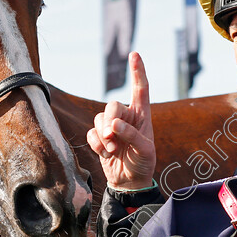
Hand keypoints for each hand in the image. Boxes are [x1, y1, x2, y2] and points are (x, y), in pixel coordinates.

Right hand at [87, 52, 155, 189]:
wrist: (130, 182)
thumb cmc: (143, 163)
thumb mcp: (145, 150)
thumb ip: (132, 136)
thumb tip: (113, 125)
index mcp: (142, 115)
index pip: (140, 89)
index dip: (138, 71)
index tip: (135, 54)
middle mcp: (126, 117)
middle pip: (112, 106)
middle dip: (110, 121)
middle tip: (113, 138)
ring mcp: (111, 127)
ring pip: (99, 119)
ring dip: (104, 137)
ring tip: (113, 150)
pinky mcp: (99, 138)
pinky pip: (91, 133)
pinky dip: (97, 144)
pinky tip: (106, 154)